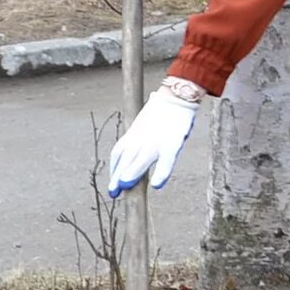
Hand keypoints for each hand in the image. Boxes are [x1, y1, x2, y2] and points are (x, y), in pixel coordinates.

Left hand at [104, 78, 203, 193]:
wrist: (176, 97)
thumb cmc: (161, 113)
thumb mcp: (144, 125)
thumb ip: (136, 138)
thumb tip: (130, 153)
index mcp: (134, 134)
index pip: (119, 153)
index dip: (114, 170)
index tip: (112, 188)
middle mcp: (142, 138)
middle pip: (126, 158)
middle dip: (118, 175)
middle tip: (114, 192)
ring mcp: (156, 141)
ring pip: (141, 159)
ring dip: (133, 173)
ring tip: (125, 186)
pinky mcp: (172, 143)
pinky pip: (166, 161)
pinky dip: (162, 173)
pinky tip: (157, 185)